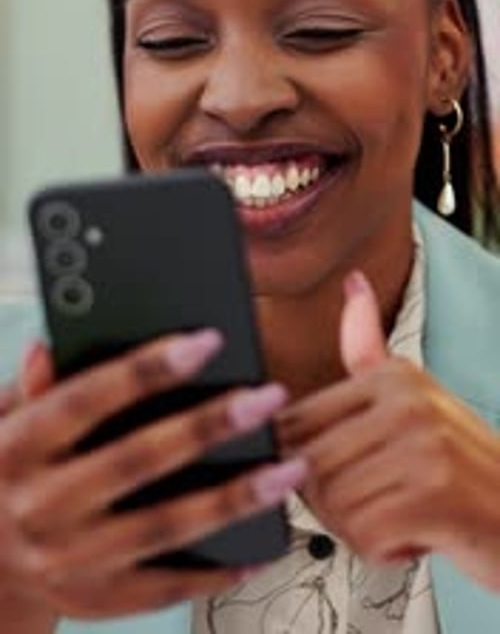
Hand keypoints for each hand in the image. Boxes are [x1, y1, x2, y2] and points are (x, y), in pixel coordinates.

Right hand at [0, 329, 306, 623]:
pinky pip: (167, 587)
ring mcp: (69, 562)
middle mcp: (41, 506)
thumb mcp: (1, 421)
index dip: (147, 368)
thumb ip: (31, 387)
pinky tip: (267, 542)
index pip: (87, 399)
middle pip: (137, 460)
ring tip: (291, 468)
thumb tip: (49, 343)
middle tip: (268, 397)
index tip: (208, 341)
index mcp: (18, 448)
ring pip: (165, 527)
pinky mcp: (95, 601)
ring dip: (235, 497)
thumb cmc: (5, 471)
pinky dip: (220, 569)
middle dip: (209, 426)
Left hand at [279, 272, 499, 591]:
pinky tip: (414, 536)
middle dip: (333, 502)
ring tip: (401, 515)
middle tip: (378, 501)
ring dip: (359, 529)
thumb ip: (366, 348)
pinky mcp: (435, 495)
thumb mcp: (413, 395)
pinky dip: (383, 551)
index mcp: (392, 375)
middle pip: (310, 466)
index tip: (345, 472)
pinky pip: (363, 535)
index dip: (305, 462)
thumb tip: (352, 283)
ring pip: (333, 505)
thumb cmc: (462, 464)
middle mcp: (406, 402)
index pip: (297, 421)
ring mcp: (422, 446)